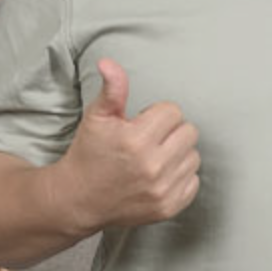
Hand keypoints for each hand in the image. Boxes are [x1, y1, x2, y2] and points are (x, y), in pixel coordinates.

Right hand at [51, 58, 200, 234]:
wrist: (78, 200)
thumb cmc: (89, 154)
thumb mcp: (97, 118)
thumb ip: (112, 89)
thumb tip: (108, 62)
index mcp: (136, 140)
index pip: (173, 111)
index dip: (156, 115)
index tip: (140, 125)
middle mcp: (152, 166)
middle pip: (189, 131)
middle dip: (170, 132)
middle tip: (148, 141)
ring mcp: (162, 190)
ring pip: (194, 156)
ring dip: (177, 154)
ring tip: (153, 158)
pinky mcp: (168, 207)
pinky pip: (194, 181)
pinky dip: (180, 177)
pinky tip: (159, 176)